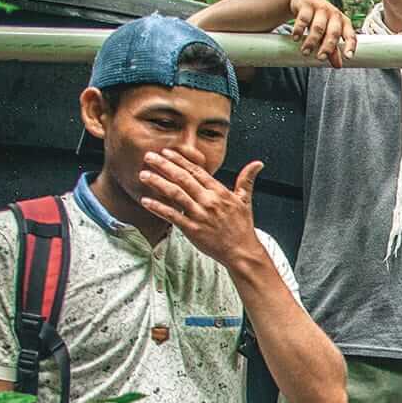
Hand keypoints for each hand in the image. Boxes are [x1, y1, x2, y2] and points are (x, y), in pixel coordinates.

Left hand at [138, 150, 267, 267]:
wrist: (242, 251)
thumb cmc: (242, 227)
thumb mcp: (245, 200)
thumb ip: (247, 180)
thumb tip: (258, 164)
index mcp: (219, 192)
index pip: (197, 171)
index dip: (180, 160)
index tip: (166, 151)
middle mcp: (209, 201)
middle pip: (183, 178)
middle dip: (164, 165)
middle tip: (148, 156)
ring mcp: (200, 215)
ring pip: (175, 194)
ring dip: (158, 183)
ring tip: (144, 174)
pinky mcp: (193, 229)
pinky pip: (172, 216)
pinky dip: (158, 208)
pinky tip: (146, 201)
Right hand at [285, 0, 355, 67]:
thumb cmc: (320, 20)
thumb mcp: (328, 33)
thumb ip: (333, 49)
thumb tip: (338, 66)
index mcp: (344, 22)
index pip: (350, 35)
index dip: (350, 45)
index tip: (348, 57)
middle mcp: (334, 14)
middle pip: (333, 32)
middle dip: (327, 47)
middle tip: (320, 58)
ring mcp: (321, 7)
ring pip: (318, 27)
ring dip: (311, 41)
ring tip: (305, 52)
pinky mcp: (307, 5)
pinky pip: (303, 18)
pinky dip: (299, 29)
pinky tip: (296, 38)